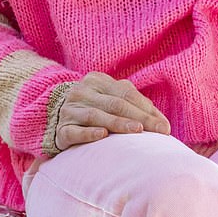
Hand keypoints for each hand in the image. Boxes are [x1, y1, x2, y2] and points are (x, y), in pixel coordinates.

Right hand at [55, 71, 170, 150]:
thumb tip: (159, 119)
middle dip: (139, 117)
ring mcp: (70, 110)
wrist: (53, 117)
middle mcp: (82, 92)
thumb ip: (133, 104)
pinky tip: (103, 135)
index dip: (146, 109)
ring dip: (118, 124)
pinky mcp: (61, 130)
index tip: (164, 127)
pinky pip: (75, 131)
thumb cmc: (93, 108)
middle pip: (115, 104)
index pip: (125, 93)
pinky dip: (89, 133)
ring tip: (137, 131)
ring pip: (96, 116)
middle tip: (158, 131)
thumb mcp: (110, 98)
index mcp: (97, 80)